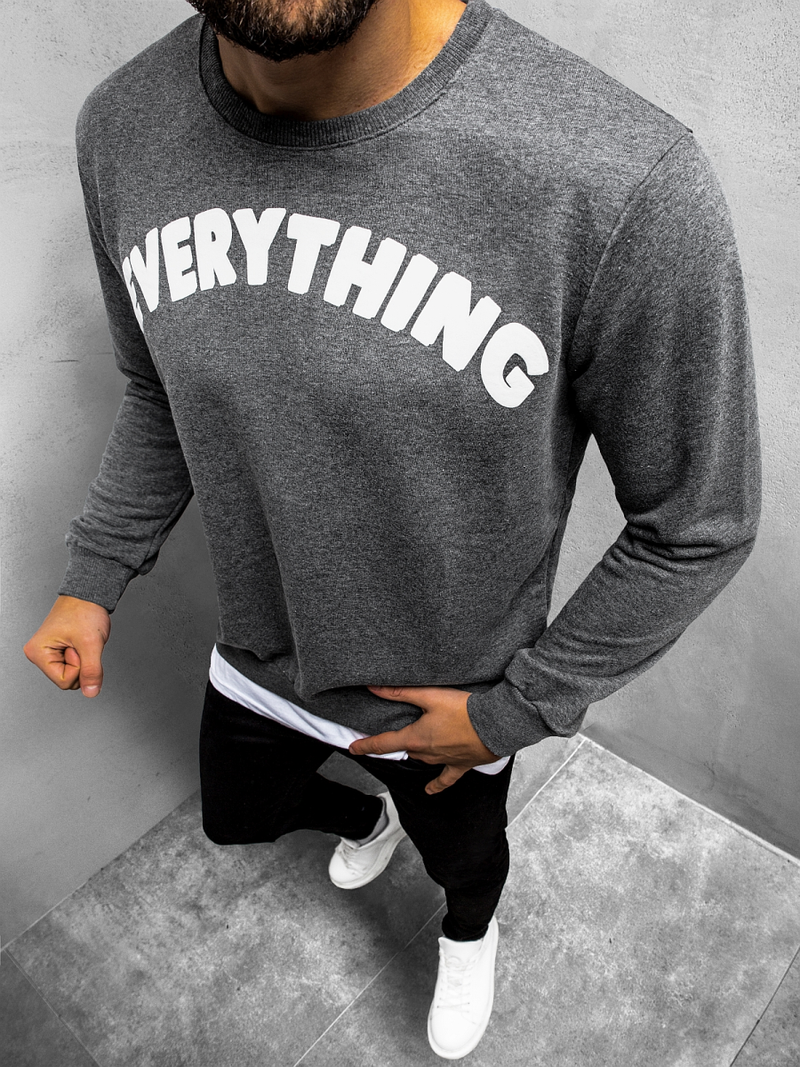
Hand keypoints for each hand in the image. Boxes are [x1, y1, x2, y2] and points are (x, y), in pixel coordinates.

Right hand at [23, 595, 110, 696]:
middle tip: (81, 643)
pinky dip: (82, 656)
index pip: (64, 682)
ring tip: (80, 641)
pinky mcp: (57, 651)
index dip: (79, 667)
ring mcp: (47, 653)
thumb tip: (91, 692)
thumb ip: (92, 670)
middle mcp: (38, 654)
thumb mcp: (91, 643)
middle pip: (67, 680)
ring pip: (72, 674)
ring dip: (82, 660)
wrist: (88, 595)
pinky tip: (80, 643)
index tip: (79, 646)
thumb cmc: (85, 610)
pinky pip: (74, 665)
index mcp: (38, 653)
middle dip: (81, 664)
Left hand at [350, 685, 499, 794]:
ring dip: (417, 751)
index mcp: (417, 738)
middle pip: (405, 749)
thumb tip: (375, 688)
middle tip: (393, 734)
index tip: (352, 748)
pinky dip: (436, 785)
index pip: (384, 744)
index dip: (366, 746)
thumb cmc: (465, 710)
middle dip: (398, 743)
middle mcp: (427, 753)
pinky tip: (429, 790)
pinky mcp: (461, 765)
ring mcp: (444, 761)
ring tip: (415, 742)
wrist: (496, 724)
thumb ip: (401, 693)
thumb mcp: (431, 696)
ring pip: (423, 759)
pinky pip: (445, 779)